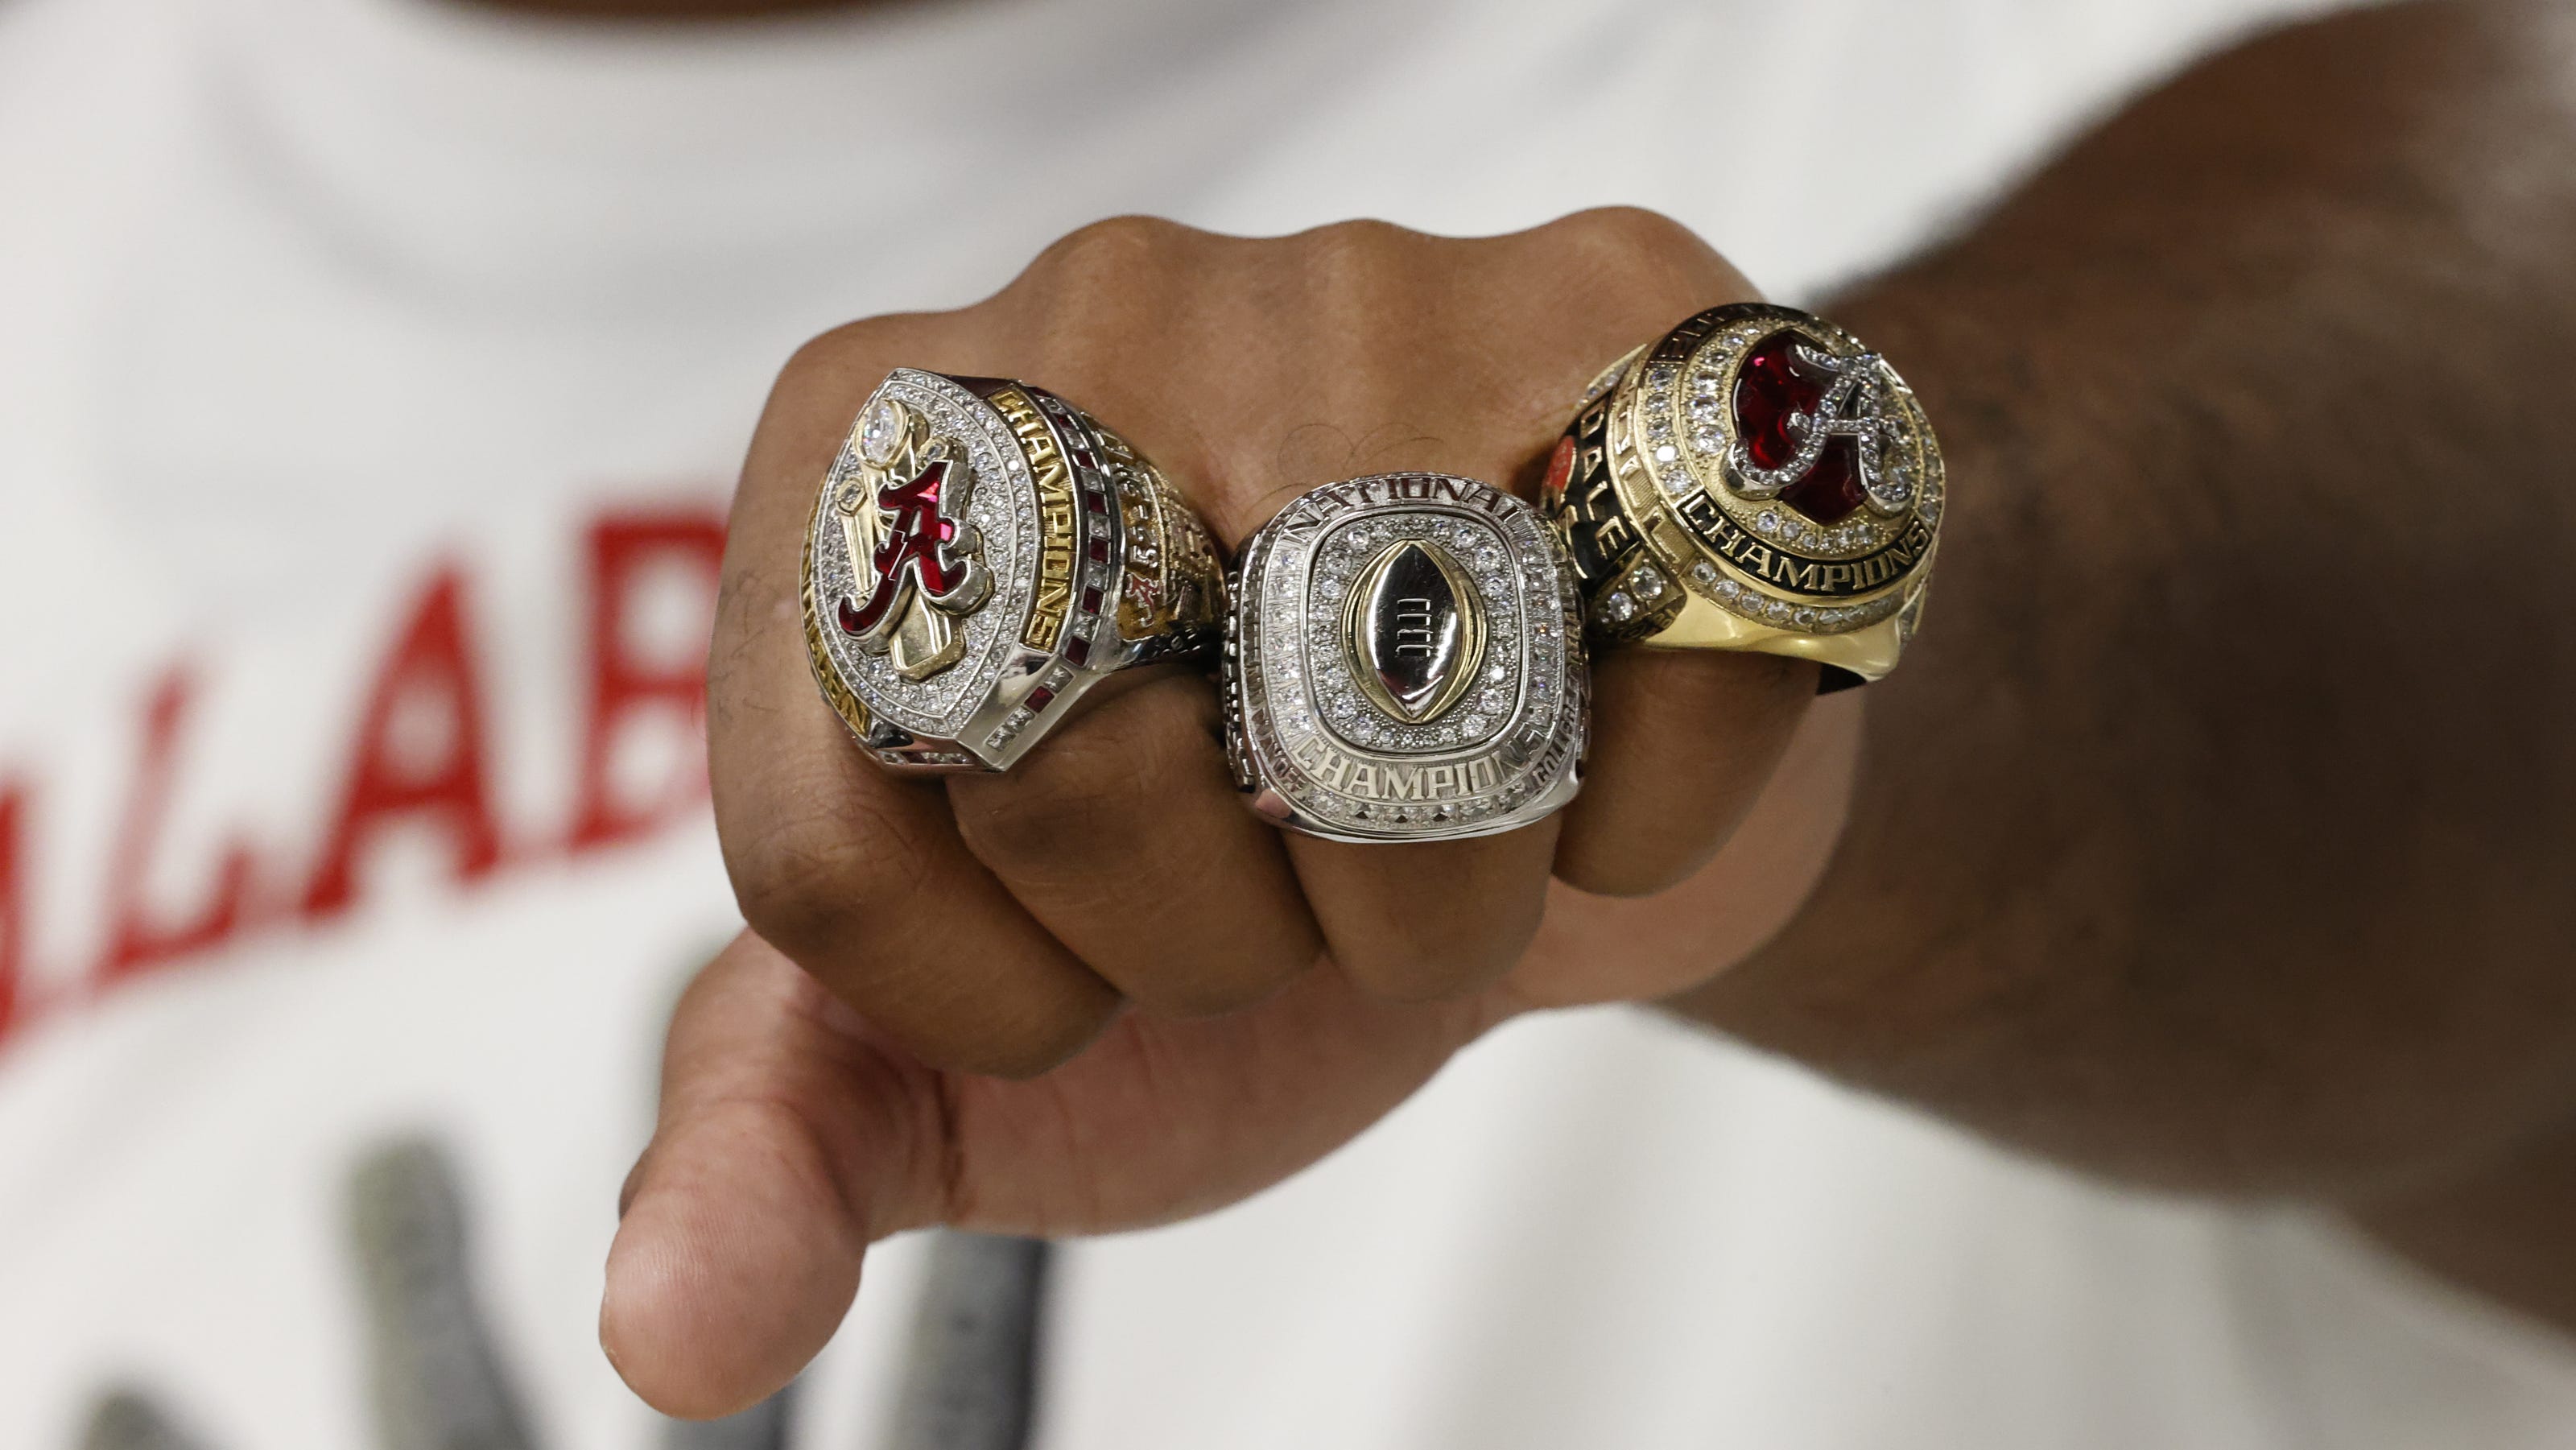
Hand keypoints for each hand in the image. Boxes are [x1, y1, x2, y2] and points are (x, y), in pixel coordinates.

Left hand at [602, 211, 1858, 1417]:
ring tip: (1435, 810)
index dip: (999, 990)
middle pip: (1076, 766)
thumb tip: (677, 1331)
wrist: (1540, 800)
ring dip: (1430, 898)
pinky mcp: (1635, 323)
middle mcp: (1084, 312)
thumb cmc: (1239, 894)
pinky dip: (1635, 821)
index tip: (1091, 955)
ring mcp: (1367, 285)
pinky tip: (1598, 733)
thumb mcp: (978, 1038)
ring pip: (1367, 728)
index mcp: (859, 462)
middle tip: (1279, 871)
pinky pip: (1644, 685)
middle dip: (1213, 939)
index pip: (833, 834)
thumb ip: (785, 1139)